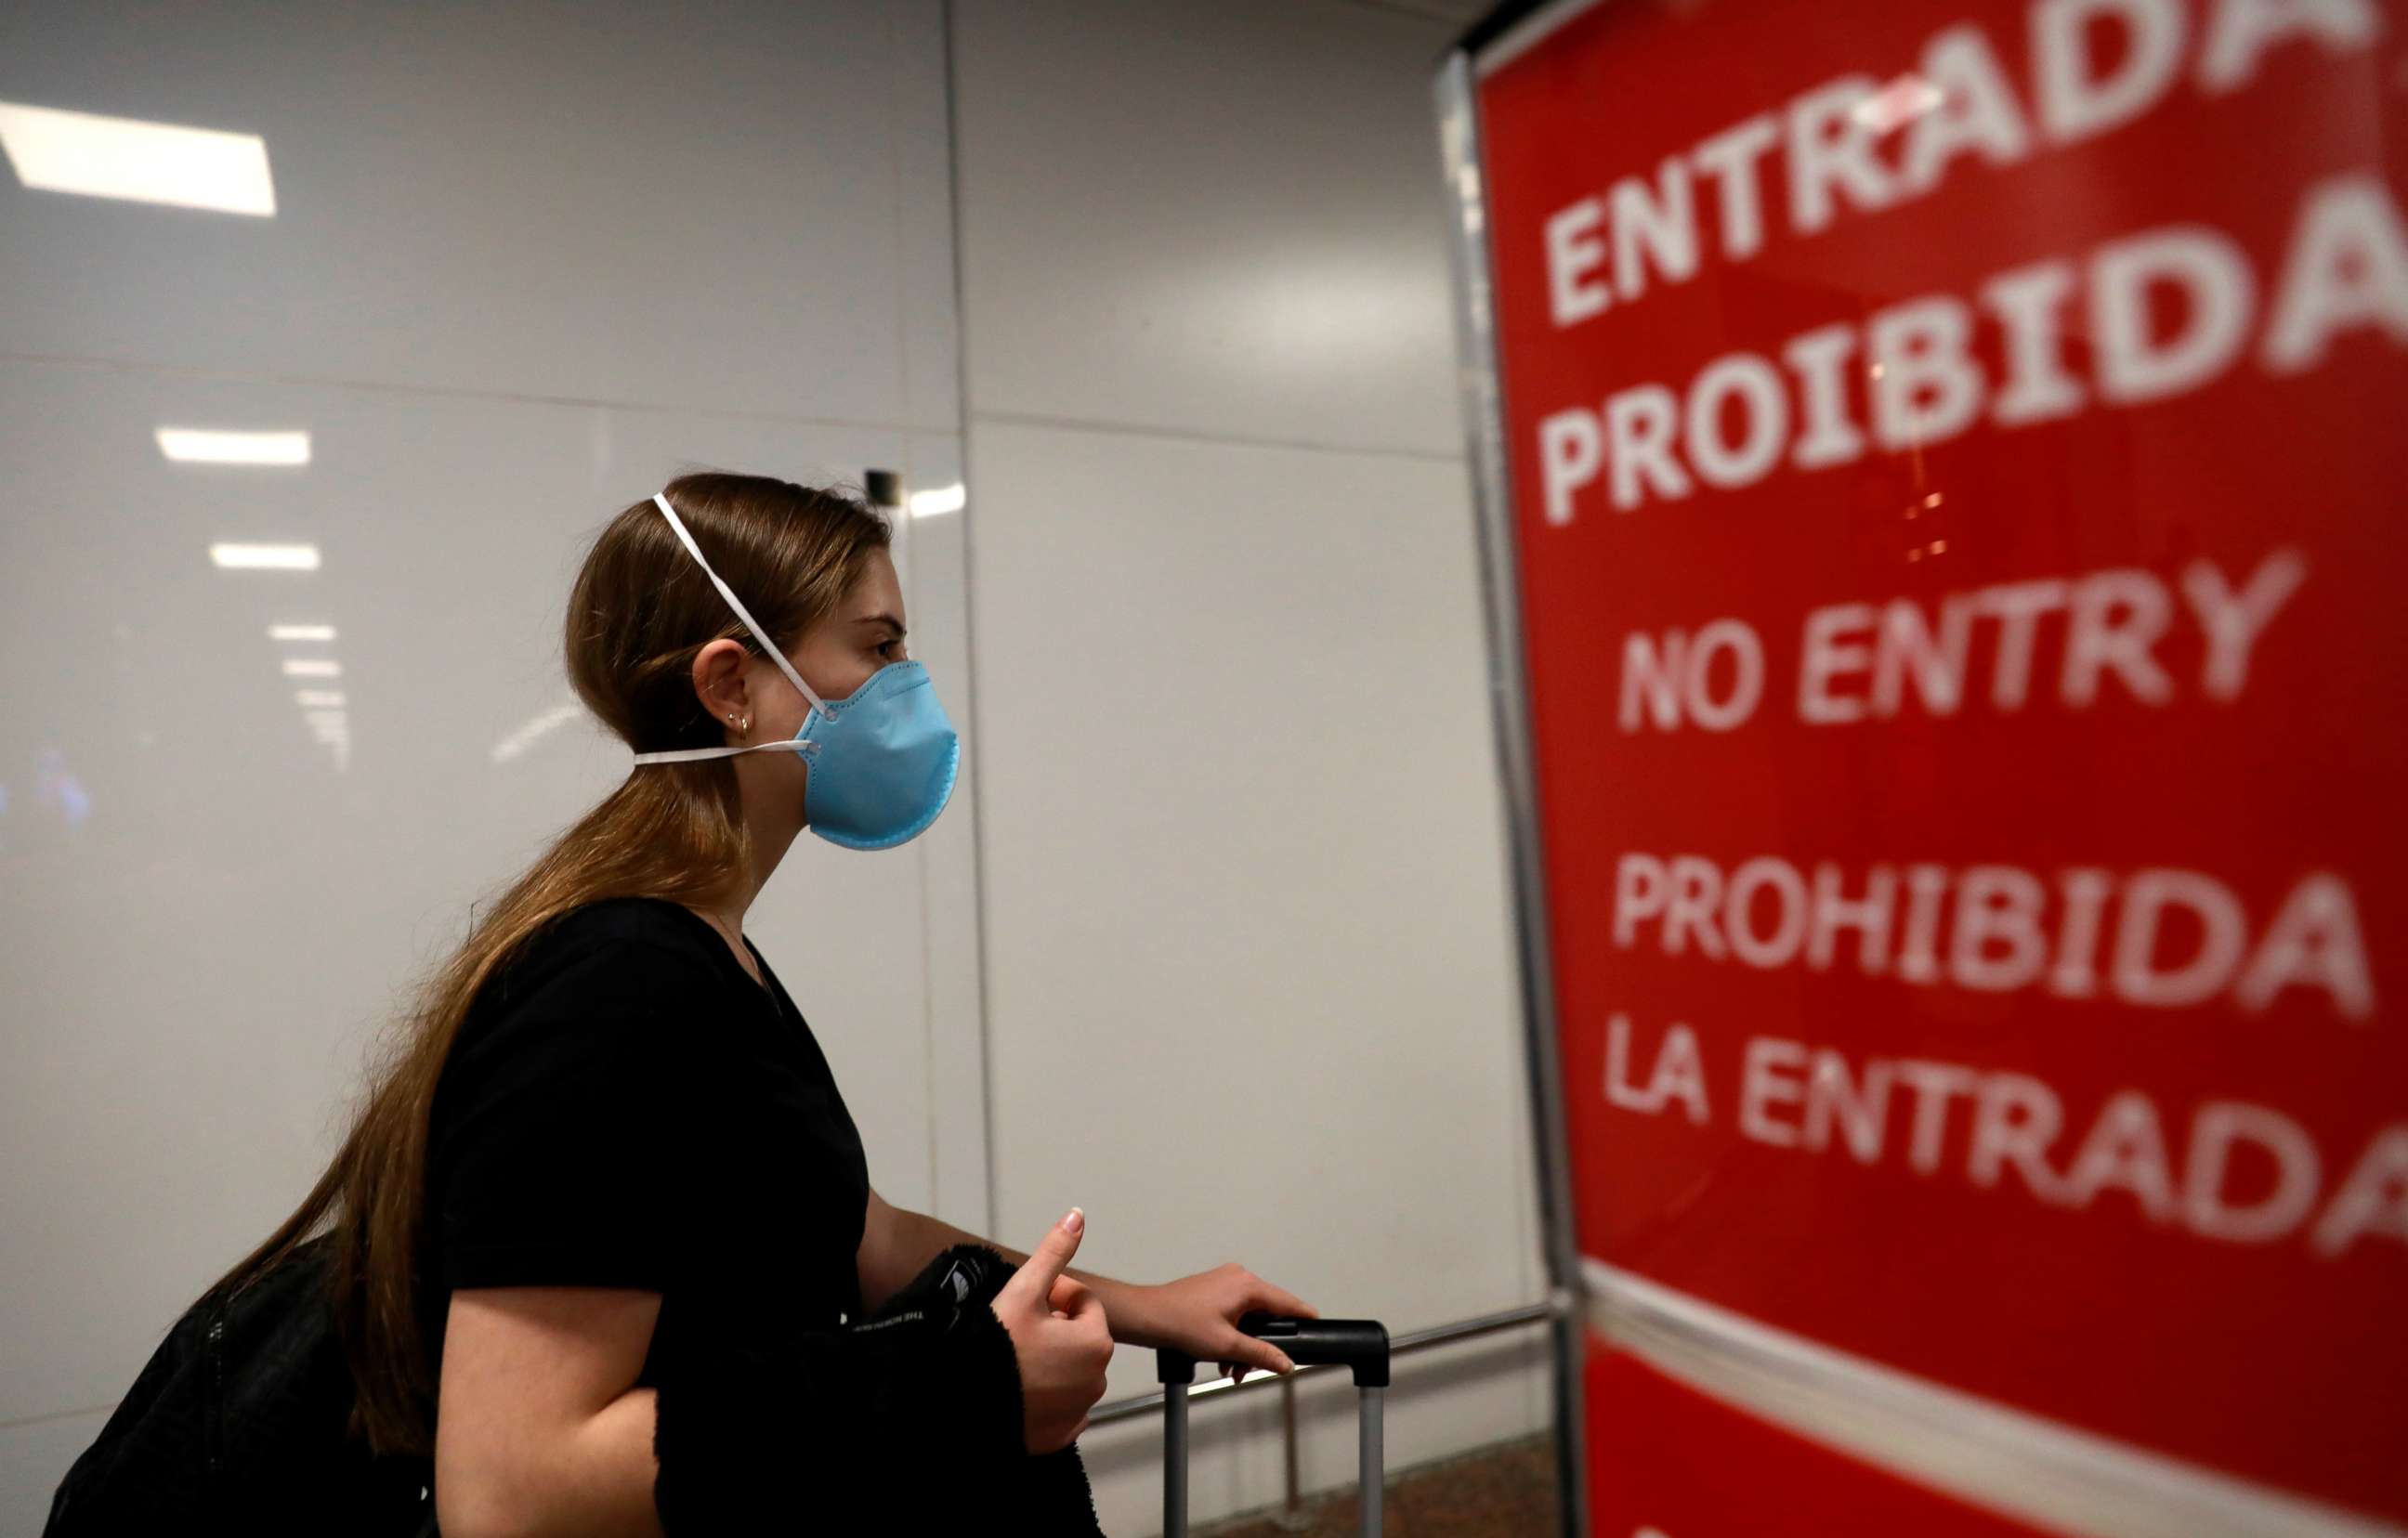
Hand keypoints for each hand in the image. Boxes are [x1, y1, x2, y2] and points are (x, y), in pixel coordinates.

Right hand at [992, 1208, 1114, 1453]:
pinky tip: (1017, 1387)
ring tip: (1013, 1358)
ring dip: (1050, 1360)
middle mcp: (1098, 1379)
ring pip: (1068, 1370)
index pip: (1082, 1300)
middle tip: (1015, 1329)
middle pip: (1076, 1336)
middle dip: (1053, 1327)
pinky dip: (1045, 1395)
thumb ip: (1055, 1252)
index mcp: (1096, 1341)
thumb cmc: (993, 1347)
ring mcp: (1080, 1410)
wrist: (963, 1405)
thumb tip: (1078, 1215)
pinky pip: (1059, 1405)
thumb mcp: (1023, 1290)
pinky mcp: (1061, 1435)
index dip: (1052, 1294)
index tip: (1025, 1302)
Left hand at [1144, 1262, 1318, 1385]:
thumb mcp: (1227, 1345)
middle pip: (1266, 1314)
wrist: (1148, 1317)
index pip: (1287, 1302)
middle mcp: (1238, 1278)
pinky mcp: (1213, 1290)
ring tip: (1230, 1368)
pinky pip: (1235, 1313)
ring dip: (1244, 1345)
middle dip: (1260, 1345)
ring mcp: (1225, 1282)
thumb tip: (1286, 1363)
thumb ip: (1261, 1354)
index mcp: (1247, 1285)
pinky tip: (1221, 1358)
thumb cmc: (1182, 1324)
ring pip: (1249, 1317)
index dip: (1303, 1318)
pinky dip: (1232, 1335)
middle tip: (1249, 1368)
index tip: (1317, 1327)